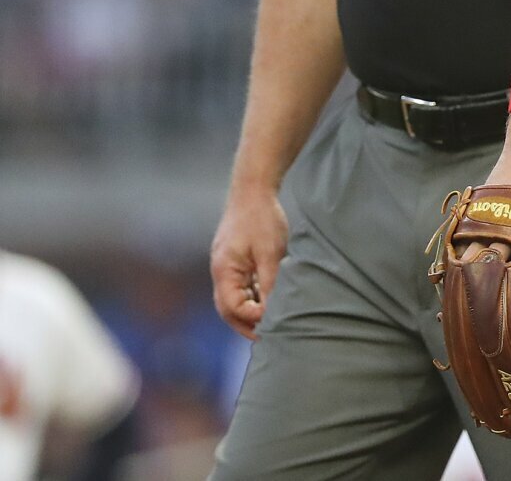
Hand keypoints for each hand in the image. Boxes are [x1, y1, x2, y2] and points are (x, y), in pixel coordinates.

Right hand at [211, 186, 287, 338]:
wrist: (253, 189)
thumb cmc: (262, 218)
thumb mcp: (271, 252)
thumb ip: (270, 283)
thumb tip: (273, 312)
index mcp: (224, 271)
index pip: (231, 307)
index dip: (251, 317)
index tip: (272, 318)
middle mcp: (220, 271)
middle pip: (228, 309)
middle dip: (246, 324)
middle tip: (269, 337)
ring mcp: (226, 266)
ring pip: (234, 299)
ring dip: (250, 312)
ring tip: (271, 323)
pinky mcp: (235, 260)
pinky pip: (240, 286)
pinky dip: (252, 297)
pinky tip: (269, 301)